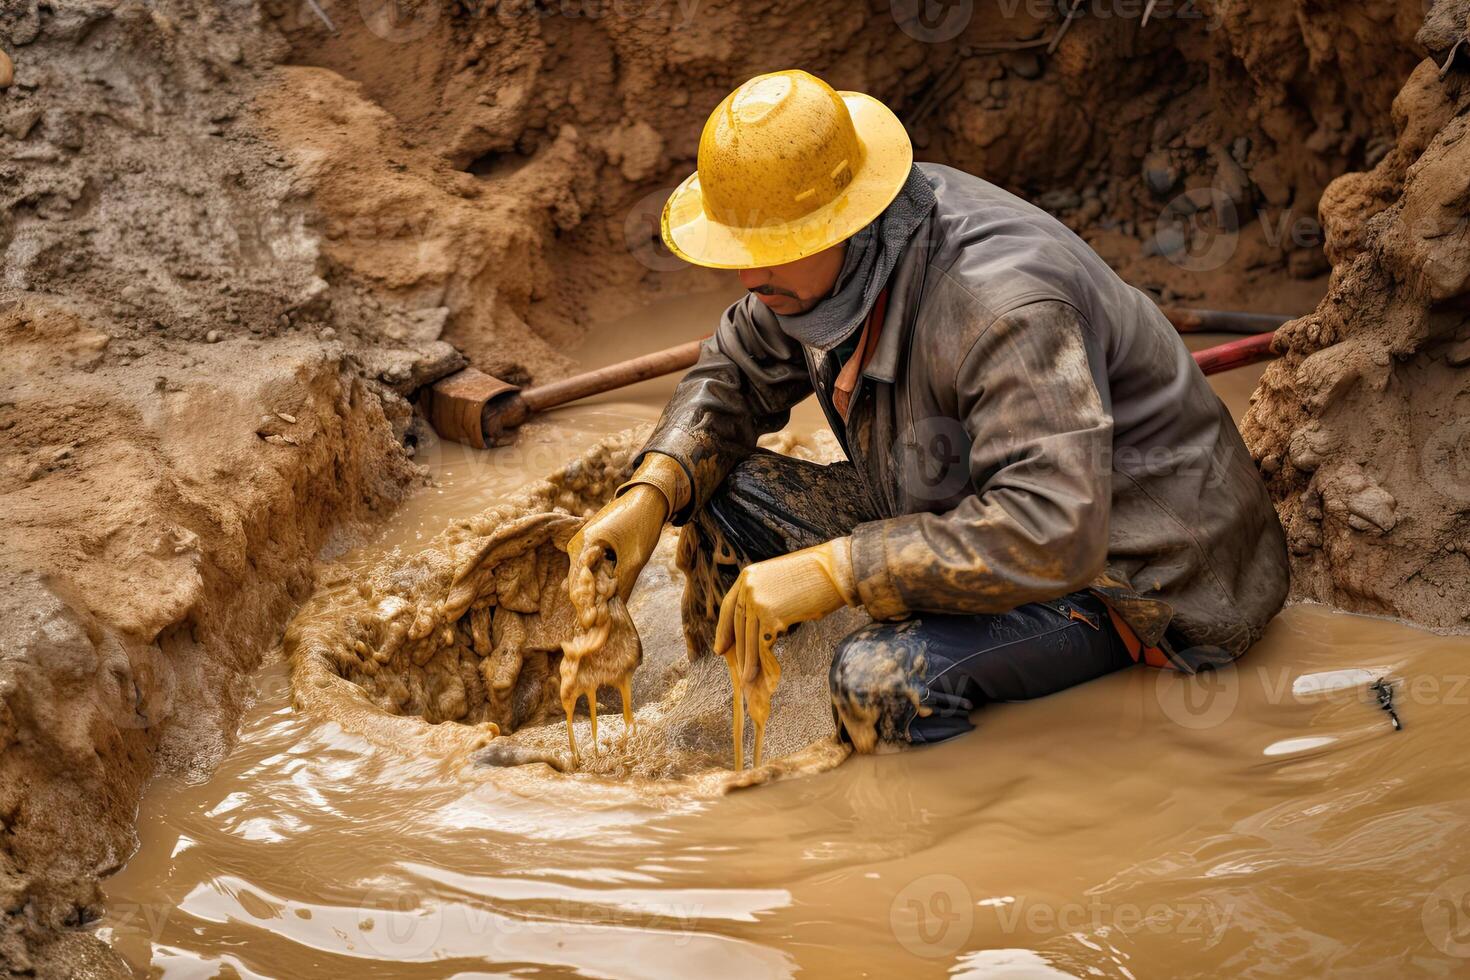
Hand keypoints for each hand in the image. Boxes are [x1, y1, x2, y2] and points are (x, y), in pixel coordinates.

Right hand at [566, 484, 667, 620]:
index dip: (586, 606)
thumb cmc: (642, 524)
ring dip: (592, 594)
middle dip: (587, 603)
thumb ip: (624, 585)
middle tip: (594, 624)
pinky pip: (590, 568)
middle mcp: (577, 544)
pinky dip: (596, 582)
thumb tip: (615, 613)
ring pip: (583, 576)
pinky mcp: (590, 544)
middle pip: (577, 582)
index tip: (593, 624)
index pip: (579, 584)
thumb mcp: (635, 559)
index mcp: (585, 545)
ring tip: (598, 616)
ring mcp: (582, 543)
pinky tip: (602, 597)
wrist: (648, 496)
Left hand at [714, 537, 858, 700]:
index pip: (729, 606)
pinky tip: (761, 673)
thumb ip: (767, 597)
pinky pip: (762, 644)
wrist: (836, 571)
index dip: (723, 630)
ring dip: (747, 662)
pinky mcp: (772, 616)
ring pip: (748, 638)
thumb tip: (763, 627)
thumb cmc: (817, 576)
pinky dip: (760, 661)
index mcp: (749, 576)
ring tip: (747, 680)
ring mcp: (758, 601)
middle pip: (738, 625)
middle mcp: (749, 587)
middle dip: (737, 650)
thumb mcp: (782, 581)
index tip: (720, 648)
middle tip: (737, 670)